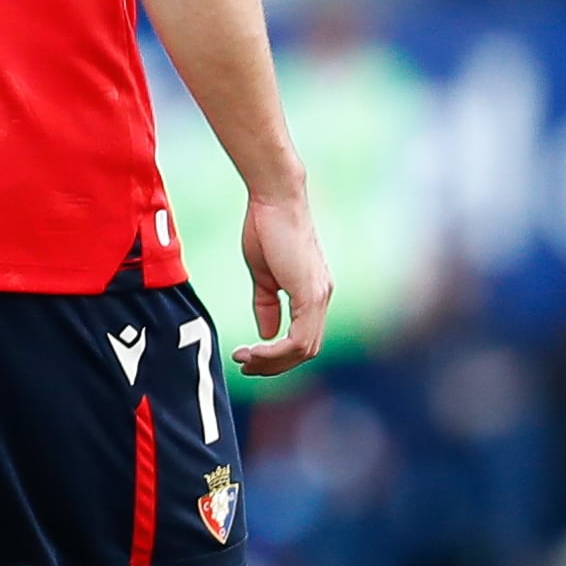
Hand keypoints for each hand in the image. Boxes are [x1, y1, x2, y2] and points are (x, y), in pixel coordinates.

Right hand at [235, 189, 332, 376]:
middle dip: (274, 365)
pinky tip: (254, 350)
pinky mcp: (310, 294)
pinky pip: (297, 338)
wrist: (274, 201)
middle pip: (306, 350)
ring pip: (304, 349)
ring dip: (272, 361)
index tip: (247, 356)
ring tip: (244, 359)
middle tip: (244, 364)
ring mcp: (319, 297)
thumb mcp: (264, 275)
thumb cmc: (266, 228)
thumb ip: (268, 304)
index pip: (302, 338)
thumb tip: (267, 333)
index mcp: (312, 293)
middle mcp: (322, 297)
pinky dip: (275, 351)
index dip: (276, 355)